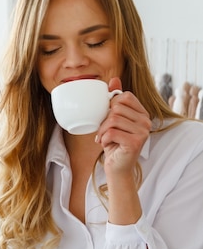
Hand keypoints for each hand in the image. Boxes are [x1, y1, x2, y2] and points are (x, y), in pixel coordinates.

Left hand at [96, 78, 150, 225]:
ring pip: (113, 119)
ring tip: (103, 139)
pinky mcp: (135, 142)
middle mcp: (146, 121)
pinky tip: (106, 145)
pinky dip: (103, 138)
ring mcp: (143, 132)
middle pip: (117, 107)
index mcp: (142, 113)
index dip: (111, 106)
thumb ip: (115, 100)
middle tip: (103, 132)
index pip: (125, 96)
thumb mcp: (113, 121)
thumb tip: (113, 79)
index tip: (107, 120)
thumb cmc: (115, 145)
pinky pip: (111, 132)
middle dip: (104, 120)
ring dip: (102, 130)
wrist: (117, 169)